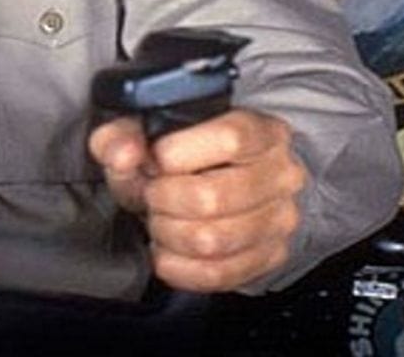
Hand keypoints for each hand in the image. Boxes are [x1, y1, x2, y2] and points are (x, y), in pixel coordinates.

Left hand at [88, 108, 305, 291]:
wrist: (213, 187)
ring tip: (160, 219)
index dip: (177, 154)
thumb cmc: (181, 157)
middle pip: (213, 197)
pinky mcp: (270, 257)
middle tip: (151, 194)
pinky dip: (178, 266)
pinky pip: (218, 273)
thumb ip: (121, 136)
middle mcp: (282, 174)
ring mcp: (280, 219)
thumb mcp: (143, 135)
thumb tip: (124, 154)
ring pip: (212, 240)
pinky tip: (167, 249)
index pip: (229, 140)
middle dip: (163, 200)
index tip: (154, 160)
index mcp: (262, 130)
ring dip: (168, 234)